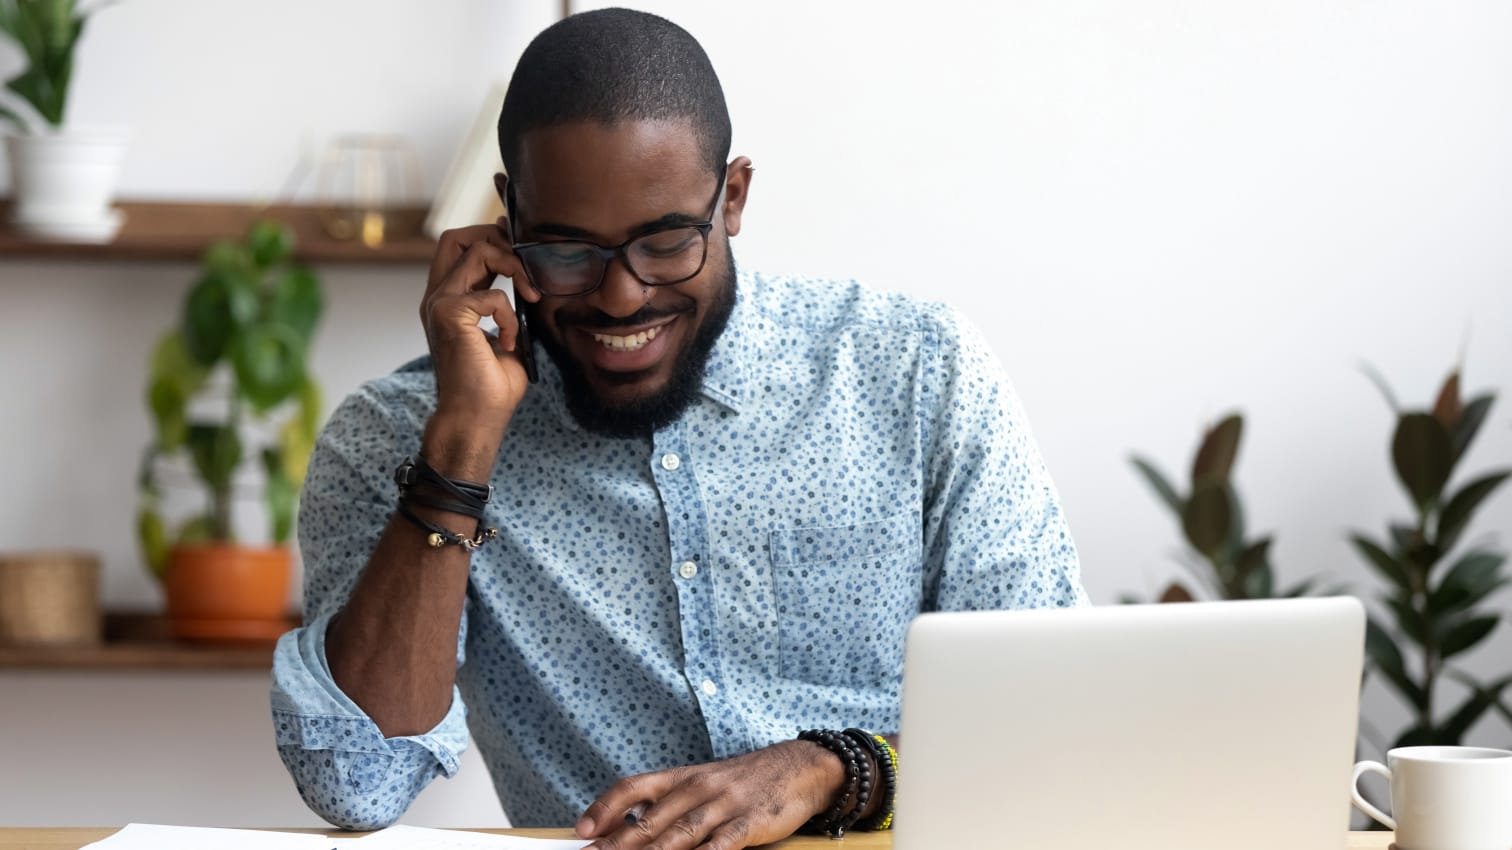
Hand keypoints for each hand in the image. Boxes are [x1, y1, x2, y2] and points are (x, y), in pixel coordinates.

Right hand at [419, 221, 539, 422]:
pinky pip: (494, 296)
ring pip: (476, 251)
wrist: (474, 419)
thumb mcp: (507, 336)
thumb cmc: (491, 388)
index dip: (489, 236)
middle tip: (523, 266)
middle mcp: (438, 297)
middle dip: (494, 238)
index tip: (521, 247)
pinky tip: (509, 342)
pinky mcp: (449, 315)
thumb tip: (529, 282)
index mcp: (448, 300)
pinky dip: (511, 316)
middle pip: (456, 237)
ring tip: (530, 297)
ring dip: (513, 267)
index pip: (458, 248)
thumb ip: (510, 307)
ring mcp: (439, 304)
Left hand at [576, 740, 844, 849]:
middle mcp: (697, 788)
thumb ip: (668, 804)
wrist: (799, 767)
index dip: (605, 808)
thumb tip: (626, 828)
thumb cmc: (744, 782)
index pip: (633, 787)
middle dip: (616, 845)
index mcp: (681, 777)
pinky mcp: (749, 823)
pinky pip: (720, 845)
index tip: (582, 830)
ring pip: (679, 835)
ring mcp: (723, 806)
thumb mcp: (703, 784)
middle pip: (649, 820)